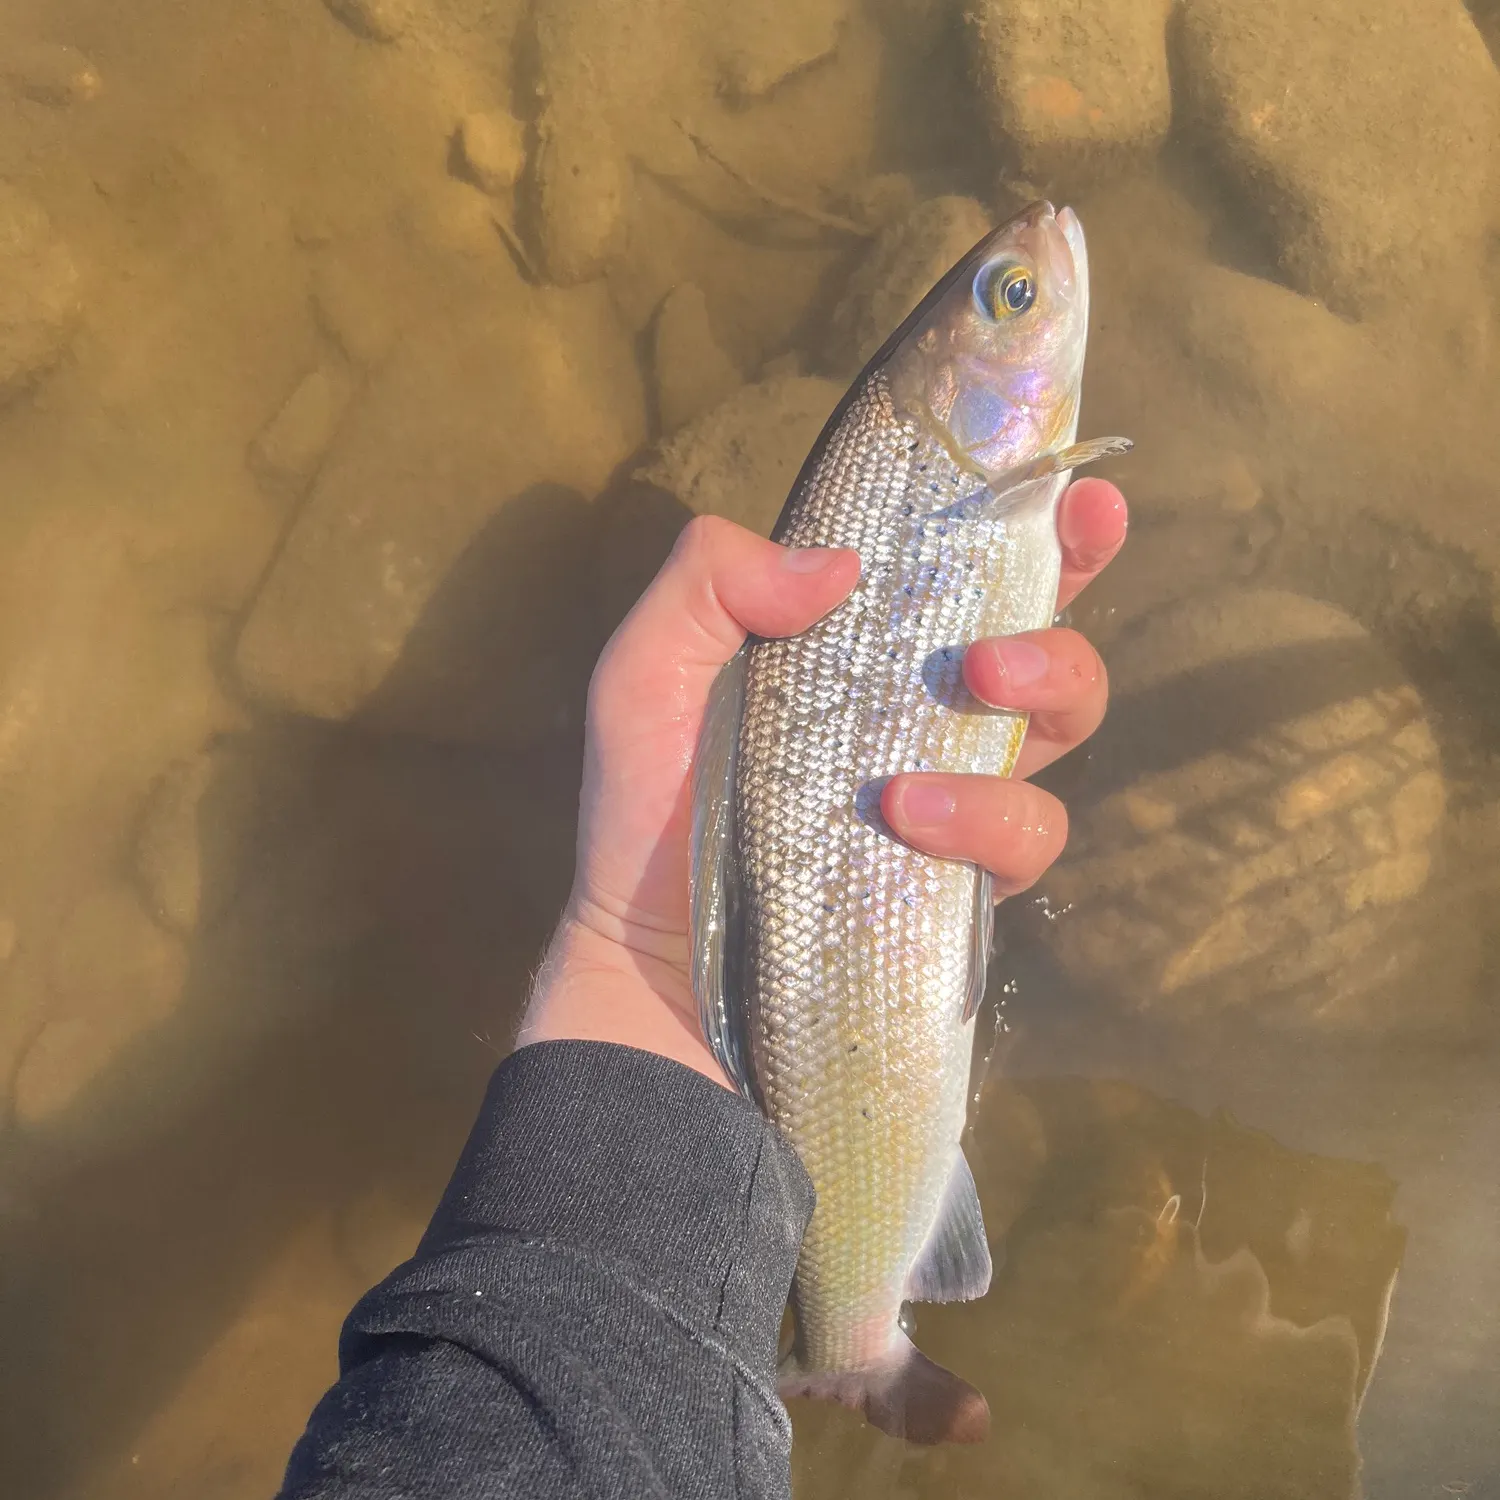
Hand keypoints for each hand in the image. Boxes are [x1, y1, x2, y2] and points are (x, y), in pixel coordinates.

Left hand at [519, 479, 1127, 1089]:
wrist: (648, 957)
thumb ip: (709, 581)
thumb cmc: (646, 808)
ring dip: (1028, 718)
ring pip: (1062, 732)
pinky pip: (1028, 837)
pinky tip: (906, 822)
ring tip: (917, 774)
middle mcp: (923, 710)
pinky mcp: (964, 876)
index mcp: (862, 645)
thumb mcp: (647, 672)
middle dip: (1061, 626)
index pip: (966, 567)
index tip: (1083, 498)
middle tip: (992, 655)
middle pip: (1048, 644)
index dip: (1041, 526)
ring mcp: (955, 792)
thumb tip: (840, 564)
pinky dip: (984, 822)